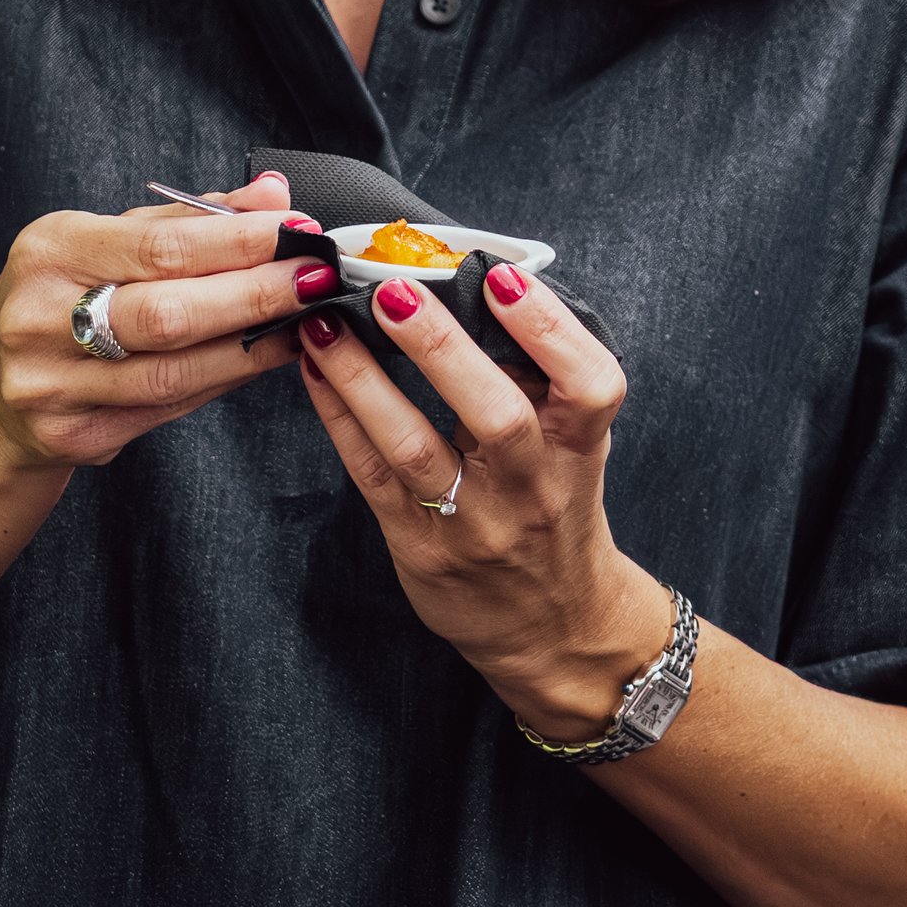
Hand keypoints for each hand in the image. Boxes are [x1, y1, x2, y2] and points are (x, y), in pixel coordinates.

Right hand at [0, 170, 340, 473]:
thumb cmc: (59, 299)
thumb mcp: (103, 240)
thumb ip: (188, 218)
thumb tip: (271, 194)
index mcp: (49, 252)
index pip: (160, 245)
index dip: (239, 240)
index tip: (298, 227)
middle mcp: (41, 320)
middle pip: (171, 312)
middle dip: (258, 292)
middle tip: (317, 275)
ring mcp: (55, 387)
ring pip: (179, 370)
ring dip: (256, 343)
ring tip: (306, 318)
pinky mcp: (78, 437)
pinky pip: (173, 406)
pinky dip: (229, 377)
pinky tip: (267, 354)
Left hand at [293, 263, 668, 731]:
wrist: (553, 626)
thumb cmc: (557, 511)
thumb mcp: (576, 448)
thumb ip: (542, 381)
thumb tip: (481, 286)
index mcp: (580, 452)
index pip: (590, 386)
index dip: (550, 331)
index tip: (504, 279)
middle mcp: (532, 489)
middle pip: (497, 416)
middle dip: (442, 348)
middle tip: (395, 289)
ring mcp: (473, 523)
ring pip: (416, 447)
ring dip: (365, 379)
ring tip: (326, 323)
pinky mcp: (419, 546)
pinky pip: (371, 474)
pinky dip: (340, 416)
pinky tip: (316, 370)